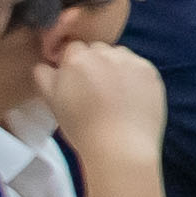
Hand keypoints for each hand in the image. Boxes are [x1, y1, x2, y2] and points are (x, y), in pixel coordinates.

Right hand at [41, 32, 165, 170]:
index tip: (78, 83)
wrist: (120, 147)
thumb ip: (45, 77)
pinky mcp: (150, 71)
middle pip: (97, 50)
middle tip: (96, 90)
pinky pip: (139, 66)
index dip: (75, 66)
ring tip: (116, 95)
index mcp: (76, 59)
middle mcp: (103, 53)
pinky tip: (132, 97)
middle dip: (95, 64)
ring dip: (116, 67)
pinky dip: (135, 77)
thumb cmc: (82, 128)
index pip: (73, 50)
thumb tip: (45, 65)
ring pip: (119, 55)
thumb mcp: (53, 102)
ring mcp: (129, 60)